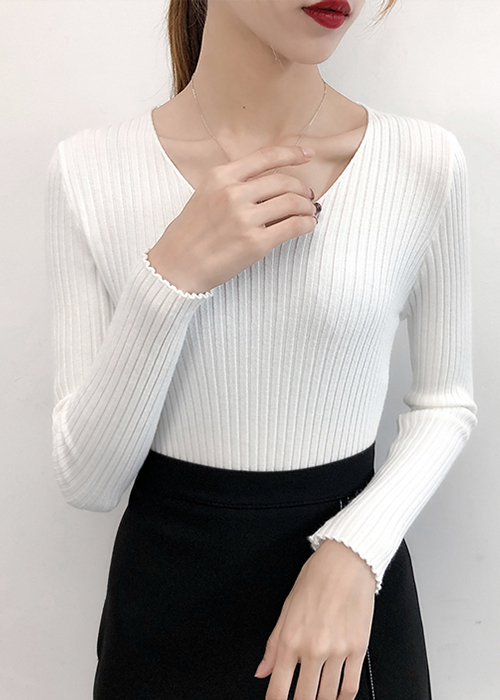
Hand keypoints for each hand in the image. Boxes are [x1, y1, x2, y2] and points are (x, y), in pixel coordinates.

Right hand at [146, 145, 318, 293]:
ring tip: (308, 212)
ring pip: (292, 202)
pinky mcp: (255, 243)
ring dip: (306, 207)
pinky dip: (306, 224)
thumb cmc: (189, 234)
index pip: (265, 157)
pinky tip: (307, 226)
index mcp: (220, 177)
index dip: (292, 153)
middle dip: (301, 188)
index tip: (307, 155)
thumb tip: (269, 182)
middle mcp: (233, 194)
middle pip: (283, 181)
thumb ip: (232, 184)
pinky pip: (293, 227)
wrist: (176, 266)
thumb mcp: (204, 195)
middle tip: (306, 196)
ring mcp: (244, 219)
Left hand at [254, 538, 376, 699]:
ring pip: (328, 697)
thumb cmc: (315, 579)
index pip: (278, 691)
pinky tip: (337, 697)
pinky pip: (350, 687)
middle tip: (299, 699)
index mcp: (291, 639)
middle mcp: (314, 649)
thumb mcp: (286, 609)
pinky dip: (342, 698)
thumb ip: (273, 645)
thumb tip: (262, 672)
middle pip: (304, 699)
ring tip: (316, 698)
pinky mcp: (358, 649)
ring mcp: (337, 651)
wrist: (346, 562)